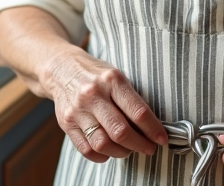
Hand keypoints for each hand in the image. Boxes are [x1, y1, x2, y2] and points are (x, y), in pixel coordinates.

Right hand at [41, 48, 168, 162]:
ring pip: (103, 143)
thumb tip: (151, 127)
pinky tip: (109, 150)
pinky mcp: (66, 123)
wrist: (62, 68)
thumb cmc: (96, 74)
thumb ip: (130, 99)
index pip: (138, 111)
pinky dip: (102, 155)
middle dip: (140, 145)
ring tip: (128, 149)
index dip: (153, 129)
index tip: (161, 139)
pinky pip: (86, 149)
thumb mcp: (116, 76)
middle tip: (149, 148)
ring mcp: (78, 110)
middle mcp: (93, 94)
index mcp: (111, 80)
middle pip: (121, 131)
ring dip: (121, 152)